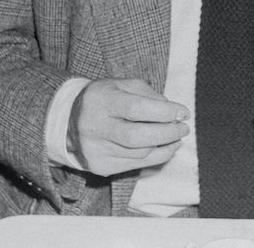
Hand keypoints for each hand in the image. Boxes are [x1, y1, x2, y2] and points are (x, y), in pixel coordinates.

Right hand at [67, 78, 189, 176]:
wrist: (70, 121)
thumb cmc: (105, 99)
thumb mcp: (123, 85)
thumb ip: (148, 94)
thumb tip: (173, 111)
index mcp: (100, 100)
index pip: (137, 108)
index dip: (165, 112)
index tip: (183, 112)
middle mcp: (94, 127)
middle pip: (138, 137)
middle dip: (168, 133)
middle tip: (183, 127)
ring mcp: (95, 150)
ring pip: (140, 154)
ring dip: (166, 146)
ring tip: (177, 136)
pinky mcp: (100, 167)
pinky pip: (136, 165)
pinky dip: (156, 157)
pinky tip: (166, 147)